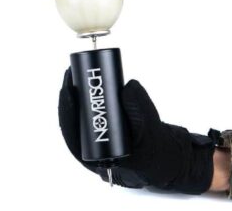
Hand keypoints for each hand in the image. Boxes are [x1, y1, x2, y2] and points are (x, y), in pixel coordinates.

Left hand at [58, 68, 217, 192]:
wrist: (164, 156)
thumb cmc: (156, 150)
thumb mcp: (149, 129)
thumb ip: (139, 108)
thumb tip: (126, 86)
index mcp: (98, 158)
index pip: (73, 135)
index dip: (67, 111)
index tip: (68, 89)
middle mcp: (93, 150)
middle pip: (71, 123)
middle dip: (68, 98)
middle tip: (70, 75)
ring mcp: (97, 141)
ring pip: (78, 118)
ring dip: (75, 96)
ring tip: (74, 74)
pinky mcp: (103, 130)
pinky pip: (88, 114)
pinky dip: (85, 98)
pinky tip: (84, 83)